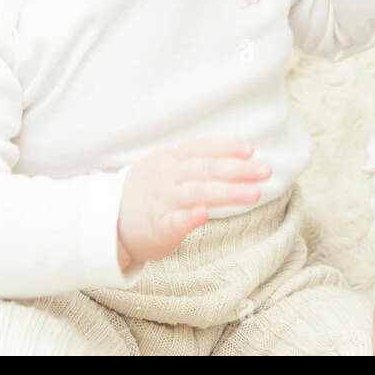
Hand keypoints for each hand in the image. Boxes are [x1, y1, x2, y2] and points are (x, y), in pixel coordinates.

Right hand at [116, 138, 270, 270]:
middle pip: (205, 169)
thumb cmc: (149, 192)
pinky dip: (188, 217)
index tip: (251, 150)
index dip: (226, 147)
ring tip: (253, 194)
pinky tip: (205, 214)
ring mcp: (161, 202)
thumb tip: (239, 154)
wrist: (109, 221)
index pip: (201, 148)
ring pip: (196, 193)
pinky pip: (173, 221)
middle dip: (238, 169)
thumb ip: (197, 160)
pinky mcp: (156, 228)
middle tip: (266, 171)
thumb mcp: (167, 166)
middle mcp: (166, 177)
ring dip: (226, 192)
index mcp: (171, 159)